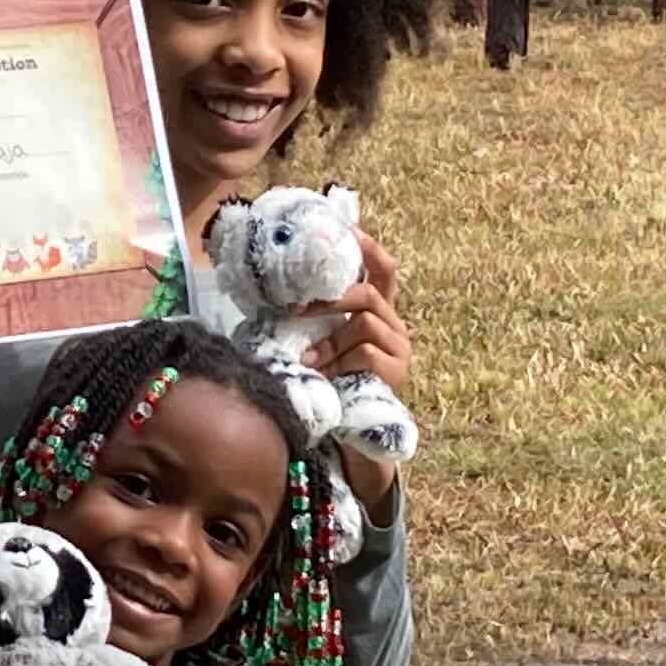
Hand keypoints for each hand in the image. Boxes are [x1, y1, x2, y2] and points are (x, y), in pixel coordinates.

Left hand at [299, 230, 409, 522]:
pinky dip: (340, 361)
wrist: (347, 438)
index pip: (382, 269)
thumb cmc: (324, 386)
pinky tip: (322, 376)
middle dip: (331, 296)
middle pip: (370, 292)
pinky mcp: (397, 372)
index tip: (347, 227)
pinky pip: (367, 352)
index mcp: (376, 312)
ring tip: (307, 359)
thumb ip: (308, 322)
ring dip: (330, 339)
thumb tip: (267, 290)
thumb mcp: (315, 346)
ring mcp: (399, 348)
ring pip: (365, 322)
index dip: (367, 246)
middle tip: (297, 309)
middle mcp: (393, 325)